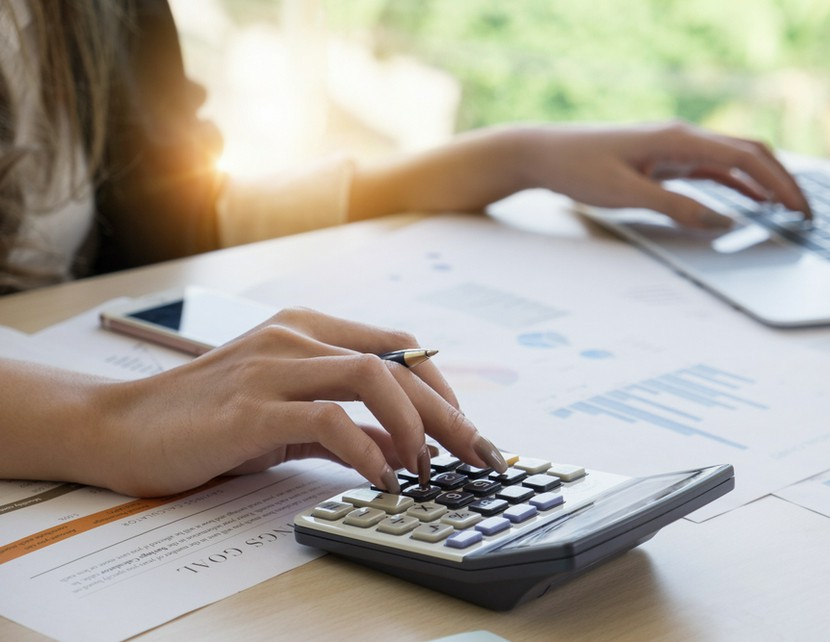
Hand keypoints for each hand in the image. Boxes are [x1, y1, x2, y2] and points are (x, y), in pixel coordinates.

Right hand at [85, 308, 505, 495]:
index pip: (399, 347)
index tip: (467, 429)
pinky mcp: (249, 407)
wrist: (122, 428)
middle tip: (478, 454)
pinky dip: (366, 449)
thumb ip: (344, 422)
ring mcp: (271, 366)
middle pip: (399, 363)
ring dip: (416, 425)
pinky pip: (327, 420)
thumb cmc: (206, 420)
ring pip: (372, 377)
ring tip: (429, 468)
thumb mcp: (286, 414)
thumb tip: (404, 448)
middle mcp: (295, 336)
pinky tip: (381, 478)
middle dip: (450, 413)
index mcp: (308, 329)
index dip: (443, 387)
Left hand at [524, 121, 811, 228]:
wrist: (543, 153)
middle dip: (782, 182)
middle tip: (806, 214)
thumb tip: (722, 222)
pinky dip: (735, 185)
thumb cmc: (578, 168)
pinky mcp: (664, 159)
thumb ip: (676, 208)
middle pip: (749, 154)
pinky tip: (749, 203)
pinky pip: (710, 170)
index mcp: (678, 139)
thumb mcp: (627, 194)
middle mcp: (683, 137)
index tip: (801, 210)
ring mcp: (675, 147)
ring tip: (788, 212)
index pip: (746, 158)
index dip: (780, 184)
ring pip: (733, 161)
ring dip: (763, 183)